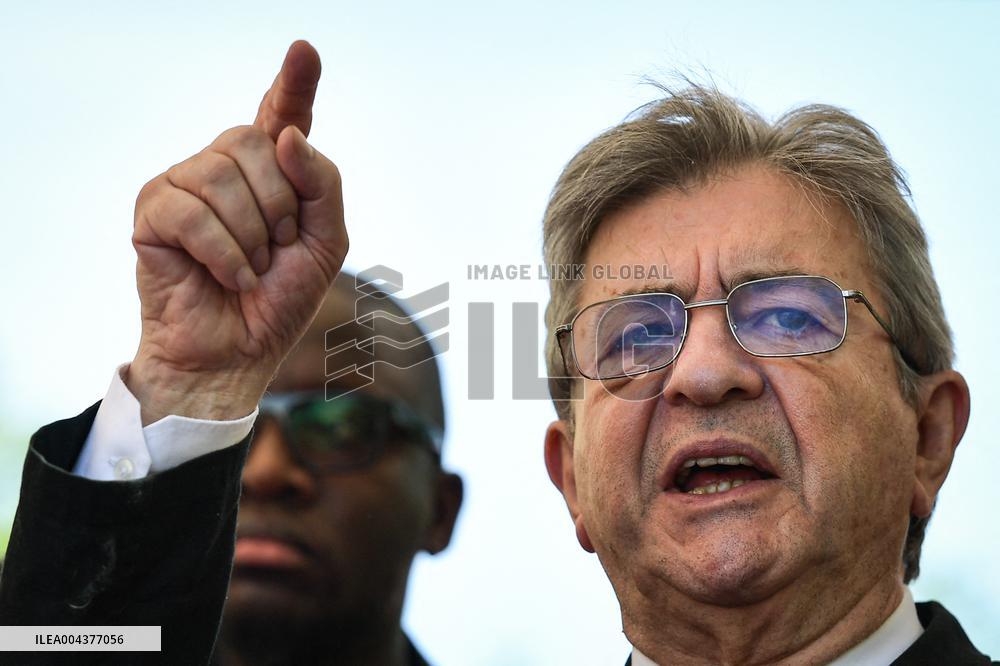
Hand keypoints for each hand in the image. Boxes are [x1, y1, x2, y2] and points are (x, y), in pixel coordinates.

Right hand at [127, 41, 347, 424]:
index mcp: (271, 172)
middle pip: (255, 141)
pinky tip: (229, 277)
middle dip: (280, 204)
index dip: (294, 82)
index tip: (305, 50)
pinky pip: (193, 212)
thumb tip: (284, 135)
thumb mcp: (325, 241)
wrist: (239, 353)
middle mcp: (225, 167)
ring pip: (223, 175)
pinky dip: (225, 254)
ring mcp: (185, 184)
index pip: (281, 114)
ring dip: (252, 236)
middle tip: (275, 248)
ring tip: (250, 268)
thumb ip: (322, 184)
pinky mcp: (153, 211)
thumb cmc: (280, 298)